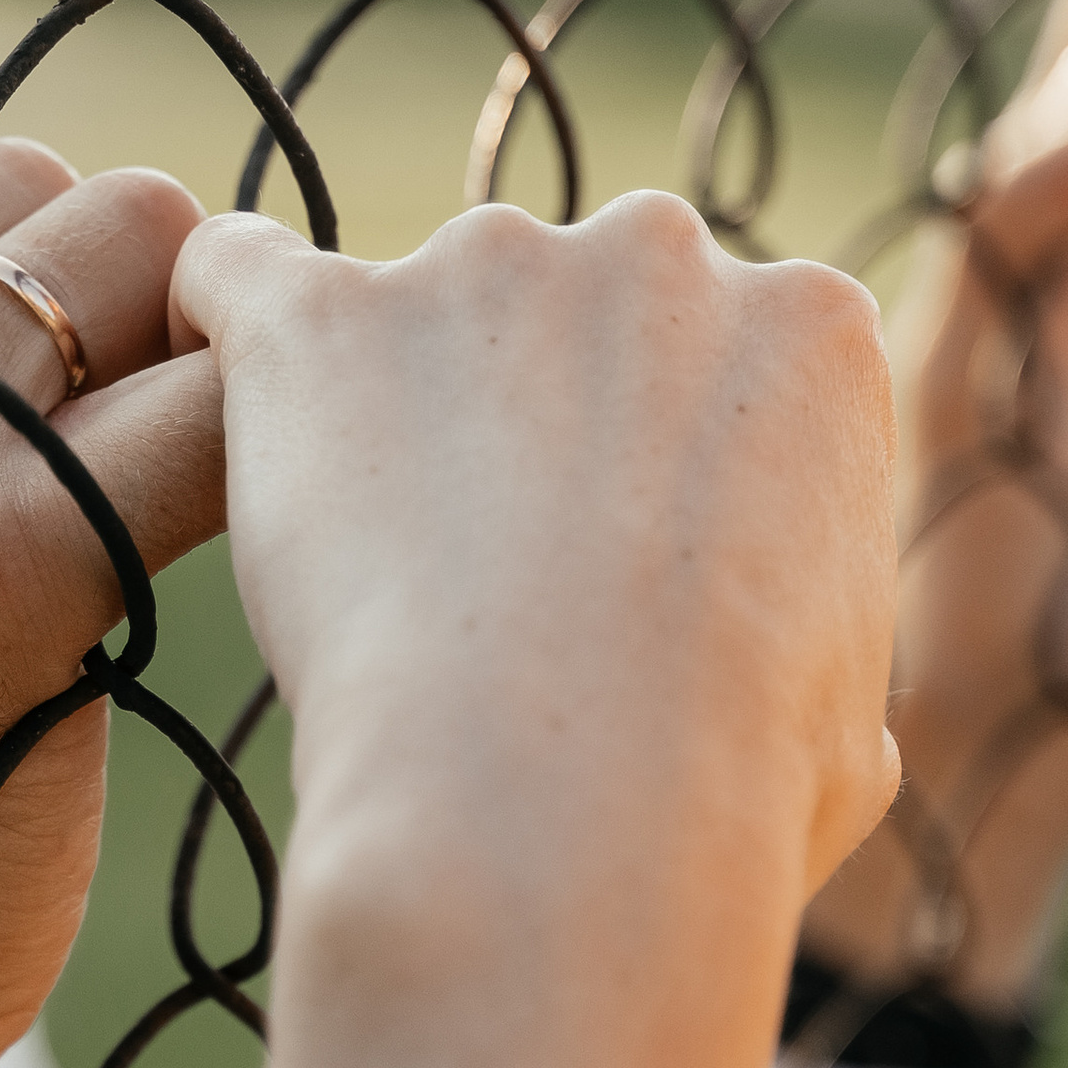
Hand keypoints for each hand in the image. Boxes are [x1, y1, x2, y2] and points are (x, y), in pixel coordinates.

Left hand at [171, 189, 900, 910]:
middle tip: (489, 574)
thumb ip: (817, 636)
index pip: (717, 352)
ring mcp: (481, 267)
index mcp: (812, 330)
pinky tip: (218, 412)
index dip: (656, 467)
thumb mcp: (849, 723)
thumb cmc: (724, 799)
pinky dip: (218, 332)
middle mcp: (658, 253)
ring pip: (411, 308)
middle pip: (569, 309)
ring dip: (388, 404)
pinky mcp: (319, 318)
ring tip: (368, 569)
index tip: (615, 564)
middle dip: (531, 417)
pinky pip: (233, 276)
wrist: (561, 814)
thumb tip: (810, 682)